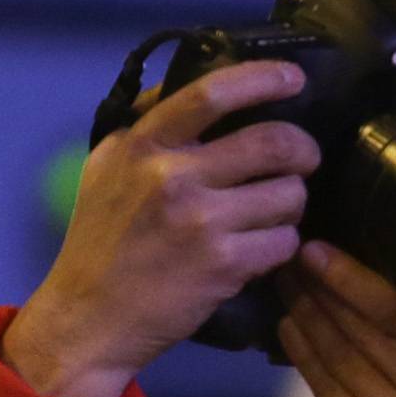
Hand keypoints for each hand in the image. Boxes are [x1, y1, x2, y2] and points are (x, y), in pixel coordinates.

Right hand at [0, 62, 320, 396]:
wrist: (90, 319)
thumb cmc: (100, 244)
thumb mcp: (107, 168)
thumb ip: (145, 127)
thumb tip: (193, 91)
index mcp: (144, 144)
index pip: (212, 92)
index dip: (263, 78)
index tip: (293, 78)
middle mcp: (174, 176)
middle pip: (272, 142)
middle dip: (303, 150)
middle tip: (305, 159)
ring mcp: (201, 222)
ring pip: (287, 195)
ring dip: (293, 202)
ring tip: (277, 211)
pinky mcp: (223, 266)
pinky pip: (283, 242)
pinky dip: (283, 244)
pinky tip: (266, 248)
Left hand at [279, 243, 395, 396]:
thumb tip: (366, 278)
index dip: (353, 273)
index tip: (318, 243)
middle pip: (365, 323)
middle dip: (319, 283)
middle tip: (286, 251)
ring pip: (338, 351)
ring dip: (303, 311)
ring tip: (282, 281)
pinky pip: (324, 389)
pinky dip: (301, 353)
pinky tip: (286, 326)